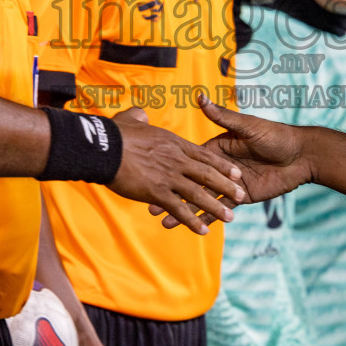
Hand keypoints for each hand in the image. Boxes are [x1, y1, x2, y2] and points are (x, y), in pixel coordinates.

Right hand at [108, 106, 245, 236]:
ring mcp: (169, 176)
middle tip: (241, 195)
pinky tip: (204, 230)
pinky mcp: (157, 192)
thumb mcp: (132, 119)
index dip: (221, 165)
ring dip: (215, 207)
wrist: (103, 146)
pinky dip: (193, 220)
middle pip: (207, 174)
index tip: (235, 172)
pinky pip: (180, 208)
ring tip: (230, 218)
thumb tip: (141, 115)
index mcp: (174, 143)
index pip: (204, 155)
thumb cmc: (115, 133)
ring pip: (199, 193)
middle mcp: (176, 159)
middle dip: (226, 186)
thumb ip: (140, 117)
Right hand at [152, 97, 310, 228]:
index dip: (170, 167)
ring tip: (161, 222)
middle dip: (169, 192)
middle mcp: (219, 167)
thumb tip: (201, 97)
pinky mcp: (240, 198)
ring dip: (181, 210)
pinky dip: (205, 218)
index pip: (189, 159)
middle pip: (189, 181)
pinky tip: (191, 227)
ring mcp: (228, 185)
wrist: (301, 156)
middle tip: (148, 204)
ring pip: (200, 199)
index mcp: (217, 148)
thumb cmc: (274, 135)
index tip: (150, 173)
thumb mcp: (247, 126)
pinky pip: (220, 209)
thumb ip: (223, 116)